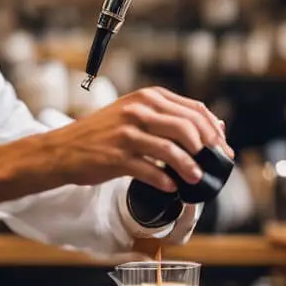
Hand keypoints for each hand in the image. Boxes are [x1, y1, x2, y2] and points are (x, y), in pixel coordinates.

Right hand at [34, 87, 233, 192]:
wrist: (63, 149)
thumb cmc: (102, 134)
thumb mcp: (134, 114)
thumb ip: (168, 117)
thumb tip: (212, 129)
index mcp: (147, 97)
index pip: (194, 110)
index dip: (214, 130)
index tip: (222, 148)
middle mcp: (138, 110)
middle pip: (187, 127)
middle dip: (208, 149)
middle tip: (215, 165)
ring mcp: (127, 133)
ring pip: (171, 149)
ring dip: (189, 167)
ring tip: (196, 178)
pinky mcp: (116, 156)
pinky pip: (150, 169)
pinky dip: (165, 180)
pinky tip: (172, 187)